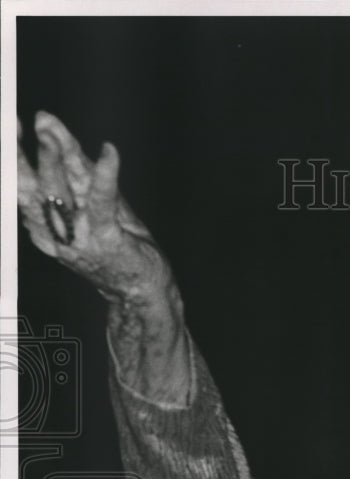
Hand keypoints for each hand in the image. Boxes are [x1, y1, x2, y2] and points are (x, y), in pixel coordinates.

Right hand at [18, 111, 189, 403]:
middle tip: (25, 122)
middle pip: (37, 187)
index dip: (15, 156)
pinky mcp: (107, 239)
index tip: (10, 123)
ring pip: (62, 193)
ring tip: (52, 132)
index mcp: (44, 226)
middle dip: (27, 154)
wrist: (141, 289)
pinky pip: (103, 203)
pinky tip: (109, 153)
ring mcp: (80, 238)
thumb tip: (50, 125)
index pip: (25, 185)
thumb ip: (73, 166)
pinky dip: (106, 176)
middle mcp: (55, 233)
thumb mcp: (91, 200)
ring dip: (57, 160)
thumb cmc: (116, 242)